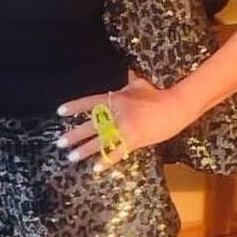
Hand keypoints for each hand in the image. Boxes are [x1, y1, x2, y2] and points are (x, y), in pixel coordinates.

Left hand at [55, 71, 201, 170]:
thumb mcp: (141, 83)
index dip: (75, 107)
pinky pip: (116, 151)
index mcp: (116, 98)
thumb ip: (131, 79)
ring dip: (85, 150)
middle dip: (75, 135)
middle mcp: (116, 112)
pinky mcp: (134, 139)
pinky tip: (95, 168)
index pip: (90, 102)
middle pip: (91, 125)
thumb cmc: (159, 94)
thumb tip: (129, 69)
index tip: (60, 112)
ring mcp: (124, 126)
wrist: (176, 106)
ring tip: (71, 157)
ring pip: (100, 140)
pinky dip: (106, 160)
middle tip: (60, 143)